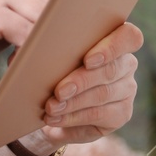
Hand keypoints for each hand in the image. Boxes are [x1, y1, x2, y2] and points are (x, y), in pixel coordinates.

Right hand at [0, 0, 77, 84]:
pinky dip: (37, 52)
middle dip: (77, 16)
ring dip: (59, 38)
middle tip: (94, 38)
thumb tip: (75, 6)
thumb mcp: (0, 10)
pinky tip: (33, 64)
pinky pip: (29, 33)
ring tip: (65, 57)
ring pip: (48, 14)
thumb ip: (30, 1)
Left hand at [35, 21, 142, 145]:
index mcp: (114, 38)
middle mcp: (126, 63)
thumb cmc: (53, 70)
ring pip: (103, 95)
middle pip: (111, 70)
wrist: (53, 106)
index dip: (112, 47)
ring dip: (73, 103)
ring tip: (51, 107)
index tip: (87, 60)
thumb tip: (27, 43)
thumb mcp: (51, 54)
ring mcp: (127, 89)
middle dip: (81, 81)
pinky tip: (56, 119)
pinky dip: (73, 118)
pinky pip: (99, 115)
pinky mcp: (122, 113)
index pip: (129, 37)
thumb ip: (51, 45)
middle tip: (59, 92)